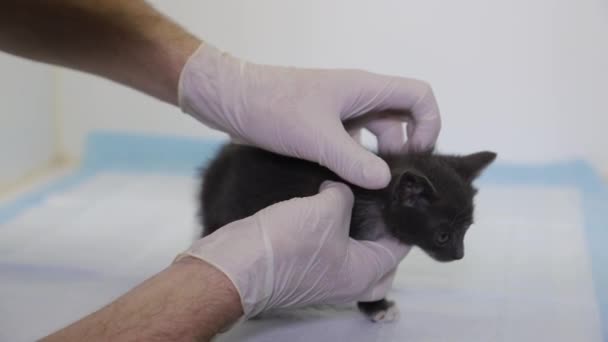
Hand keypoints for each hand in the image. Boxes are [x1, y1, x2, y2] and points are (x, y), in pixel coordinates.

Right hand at [176, 181, 410, 317]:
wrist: (237, 264)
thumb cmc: (289, 242)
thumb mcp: (327, 208)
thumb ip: (346, 194)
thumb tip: (343, 189)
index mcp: (365, 274)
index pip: (399, 247)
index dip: (401, 217)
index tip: (396, 191)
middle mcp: (348, 284)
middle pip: (379, 259)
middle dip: (381, 231)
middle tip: (376, 201)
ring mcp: (323, 280)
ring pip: (352, 254)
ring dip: (353, 230)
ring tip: (351, 196)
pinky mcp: (301, 271)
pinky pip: (327, 252)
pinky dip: (330, 232)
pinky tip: (322, 203)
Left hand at [179, 43, 440, 188]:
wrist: (232, 101)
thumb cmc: (274, 108)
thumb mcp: (317, 137)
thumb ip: (354, 161)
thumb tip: (386, 181)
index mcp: (365, 89)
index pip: (419, 96)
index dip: (429, 124)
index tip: (416, 157)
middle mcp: (359, 99)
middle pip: (402, 119)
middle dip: (405, 150)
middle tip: (395, 185)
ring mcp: (342, 113)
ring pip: (377, 135)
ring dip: (379, 160)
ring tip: (375, 192)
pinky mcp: (325, 127)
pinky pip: (354, 145)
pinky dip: (358, 163)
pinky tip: (351, 186)